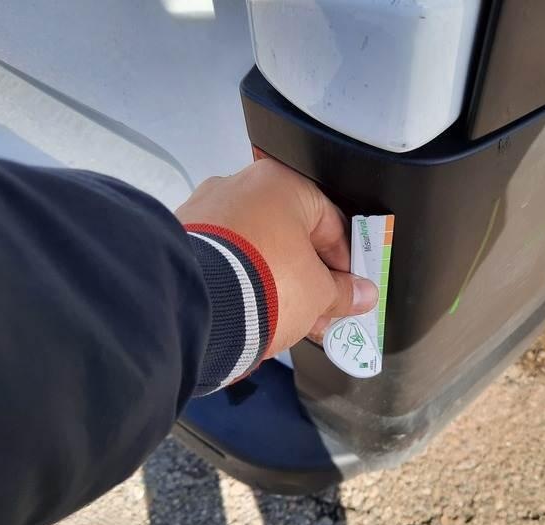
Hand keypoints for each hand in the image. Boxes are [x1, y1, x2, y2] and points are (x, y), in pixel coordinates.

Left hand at [175, 159, 378, 357]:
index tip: (349, 291)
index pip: (331, 223)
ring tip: (286, 320)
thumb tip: (361, 294)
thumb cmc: (265, 284)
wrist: (196, 308)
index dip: (346, 263)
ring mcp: (206, 212)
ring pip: (257, 249)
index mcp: (282, 184)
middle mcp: (240, 187)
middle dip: (309, 279)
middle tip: (320, 313)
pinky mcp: (183, 240)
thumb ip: (343, 292)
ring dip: (277, 283)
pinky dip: (243, 283)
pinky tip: (253, 313)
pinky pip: (226, 260)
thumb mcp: (318, 293)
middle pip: (292, 237)